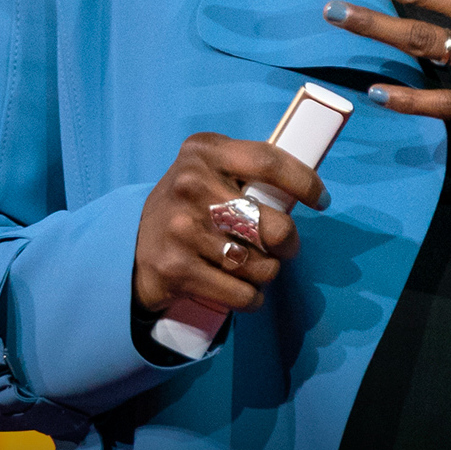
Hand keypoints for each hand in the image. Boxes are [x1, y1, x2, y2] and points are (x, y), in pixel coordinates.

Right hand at [133, 132, 328, 314]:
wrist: (129, 245)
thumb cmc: (186, 205)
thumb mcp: (206, 169)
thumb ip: (246, 170)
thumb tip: (304, 188)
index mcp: (204, 152)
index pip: (269, 161)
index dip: (304, 182)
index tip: (320, 200)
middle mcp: (190, 185)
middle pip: (273, 226)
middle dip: (288, 244)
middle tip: (281, 247)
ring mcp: (182, 229)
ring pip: (261, 266)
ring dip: (266, 273)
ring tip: (251, 266)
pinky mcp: (178, 269)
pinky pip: (243, 294)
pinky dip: (251, 298)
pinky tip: (241, 288)